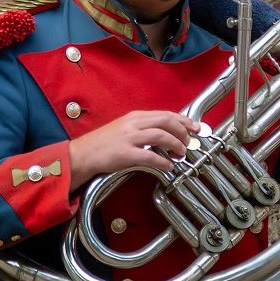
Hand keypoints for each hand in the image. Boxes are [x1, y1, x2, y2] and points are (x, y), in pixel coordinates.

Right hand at [68, 111, 199, 190]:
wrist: (84, 153)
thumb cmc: (104, 143)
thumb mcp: (125, 128)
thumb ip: (143, 128)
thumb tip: (165, 134)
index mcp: (135, 117)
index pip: (165, 114)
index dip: (183, 120)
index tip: (195, 126)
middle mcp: (134, 124)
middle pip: (166, 121)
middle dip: (183, 131)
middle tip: (190, 141)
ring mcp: (129, 138)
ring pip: (161, 136)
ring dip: (175, 144)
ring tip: (181, 153)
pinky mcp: (125, 153)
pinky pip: (150, 156)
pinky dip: (163, 161)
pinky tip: (168, 166)